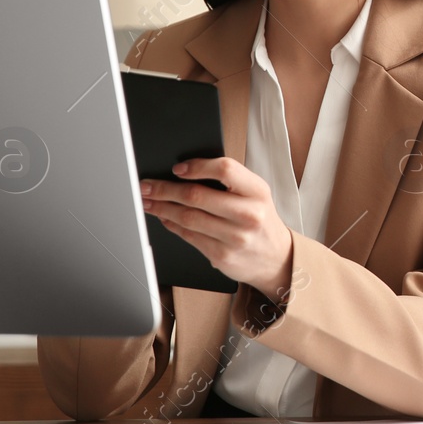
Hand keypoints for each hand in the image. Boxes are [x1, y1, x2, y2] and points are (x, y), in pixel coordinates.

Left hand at [140, 157, 293, 301]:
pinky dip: (171, 225)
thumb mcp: (255, 194)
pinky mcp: (222, 255)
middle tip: (147, 185)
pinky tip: (164, 217)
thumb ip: (229, 182)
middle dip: (165, 189)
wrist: (275, 257)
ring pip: (188, 217)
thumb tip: (184, 174)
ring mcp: (235, 237)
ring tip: (148, 201)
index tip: (176, 168)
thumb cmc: (260, 219)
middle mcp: (248, 213)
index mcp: (257, 191)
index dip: (197, 167)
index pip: (225, 169)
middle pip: (197, 196)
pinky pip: (189, 236)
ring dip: (162, 208)